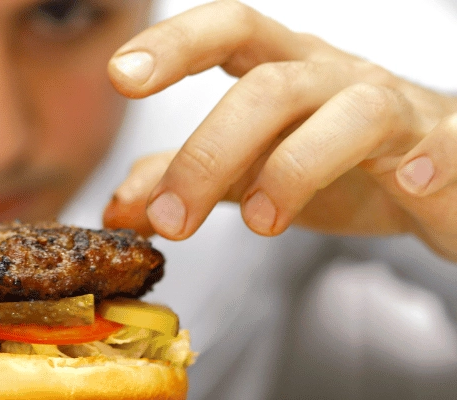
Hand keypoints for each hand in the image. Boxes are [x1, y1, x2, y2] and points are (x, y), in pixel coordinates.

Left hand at [102, 0, 456, 261]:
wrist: (438, 176)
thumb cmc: (339, 161)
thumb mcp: (250, 166)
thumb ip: (190, 178)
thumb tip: (121, 207)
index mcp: (280, 71)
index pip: (226, 32)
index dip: (174, 45)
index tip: (121, 76)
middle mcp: (332, 79)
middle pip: (268, 87)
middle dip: (210, 151)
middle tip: (172, 218)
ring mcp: (393, 111)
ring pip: (349, 113)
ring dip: (296, 167)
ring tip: (261, 222)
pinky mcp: (442, 150)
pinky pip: (442, 145)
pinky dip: (425, 163)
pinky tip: (404, 183)